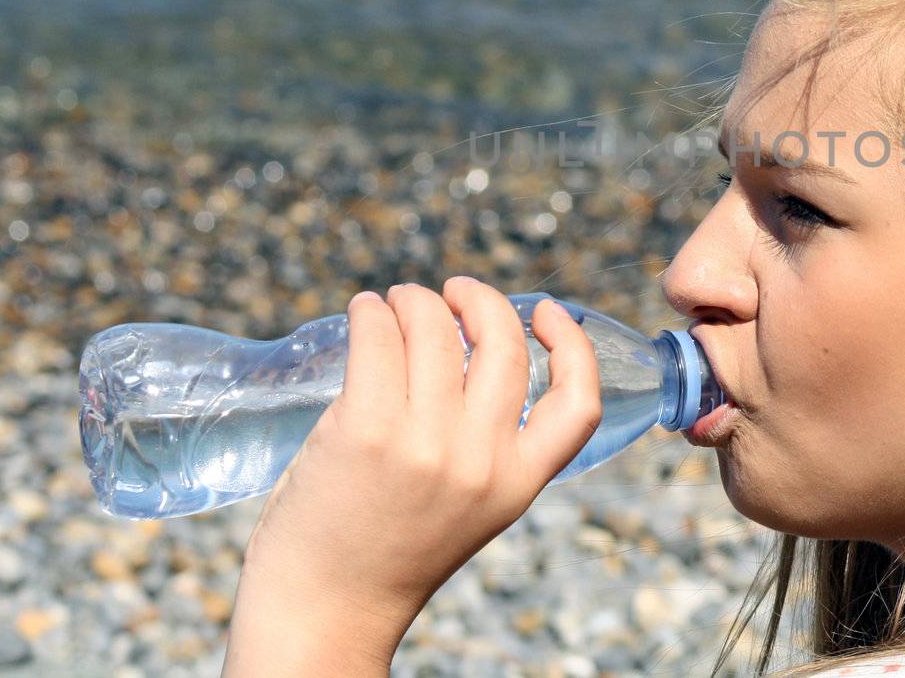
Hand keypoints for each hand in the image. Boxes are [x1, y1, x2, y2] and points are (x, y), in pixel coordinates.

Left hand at [221, 277, 602, 674]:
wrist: (324, 613)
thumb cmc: (385, 554)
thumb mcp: (468, 506)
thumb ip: (481, 441)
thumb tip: (462, 345)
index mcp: (518, 484)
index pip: (580, 402)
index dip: (573, 344)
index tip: (546, 311)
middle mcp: (481, 460)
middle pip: (503, 344)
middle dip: (479, 299)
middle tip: (449, 292)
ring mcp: (424, 443)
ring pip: (436, 329)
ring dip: (414, 299)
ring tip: (392, 303)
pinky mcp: (363, 429)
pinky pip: (377, 338)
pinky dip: (370, 312)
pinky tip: (362, 313)